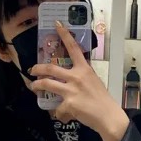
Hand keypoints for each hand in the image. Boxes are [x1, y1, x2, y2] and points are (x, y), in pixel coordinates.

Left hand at [30, 20, 129, 140]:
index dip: (64, 35)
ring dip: (37, 85)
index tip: (57, 24)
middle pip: (50, 68)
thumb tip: (71, 77)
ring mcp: (71, 90)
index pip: (74, 48)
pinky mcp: (68, 103)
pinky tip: (63, 114)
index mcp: (84, 69)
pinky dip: (58, 112)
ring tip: (33, 87)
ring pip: (46, 84)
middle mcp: (77, 76)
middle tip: (32, 69)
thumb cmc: (103, 99)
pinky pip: (57, 107)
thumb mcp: (94, 81)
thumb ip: (81, 76)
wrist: (108, 116)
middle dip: (38, 68)